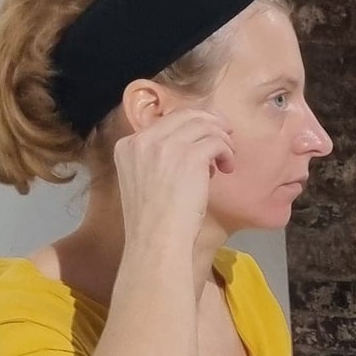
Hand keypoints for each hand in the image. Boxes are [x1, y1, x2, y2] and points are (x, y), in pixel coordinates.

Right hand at [111, 107, 234, 245]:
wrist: (157, 240)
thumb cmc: (154, 221)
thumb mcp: (144, 181)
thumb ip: (158, 159)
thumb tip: (191, 147)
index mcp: (128, 145)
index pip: (167, 120)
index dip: (192, 125)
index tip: (205, 139)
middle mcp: (144, 140)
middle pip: (187, 115)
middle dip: (211, 124)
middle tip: (226, 138)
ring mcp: (166, 146)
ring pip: (205, 125)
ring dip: (222, 140)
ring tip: (227, 160)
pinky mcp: (189, 156)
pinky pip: (217, 141)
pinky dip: (226, 152)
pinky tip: (227, 168)